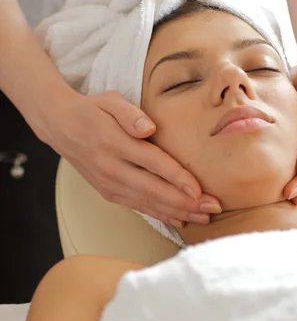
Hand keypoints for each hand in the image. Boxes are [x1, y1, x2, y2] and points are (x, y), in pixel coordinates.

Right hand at [40, 89, 220, 227]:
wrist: (61, 127)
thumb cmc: (93, 111)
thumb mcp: (109, 100)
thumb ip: (129, 113)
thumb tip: (148, 127)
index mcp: (115, 143)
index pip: (152, 163)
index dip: (177, 177)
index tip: (198, 190)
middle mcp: (112, 168)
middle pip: (154, 189)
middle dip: (185, 202)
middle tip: (212, 208)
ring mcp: (110, 185)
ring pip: (148, 203)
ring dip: (178, 212)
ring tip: (204, 218)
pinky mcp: (109, 194)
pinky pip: (139, 207)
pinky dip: (161, 215)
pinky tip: (180, 220)